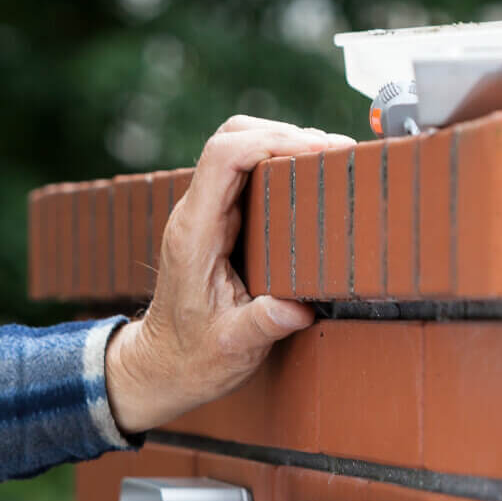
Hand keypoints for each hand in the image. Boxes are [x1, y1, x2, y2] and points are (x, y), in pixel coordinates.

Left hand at [105, 115, 356, 434]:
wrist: (163, 365)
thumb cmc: (193, 358)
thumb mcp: (232, 348)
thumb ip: (261, 326)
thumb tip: (296, 309)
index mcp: (194, 234)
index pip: (224, 157)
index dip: (273, 141)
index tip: (322, 152)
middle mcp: (195, 215)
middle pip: (232, 138)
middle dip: (286, 134)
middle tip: (338, 154)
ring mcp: (204, 214)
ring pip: (240, 149)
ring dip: (285, 144)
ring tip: (333, 162)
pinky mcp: (217, 220)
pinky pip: (246, 173)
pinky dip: (281, 164)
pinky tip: (312, 180)